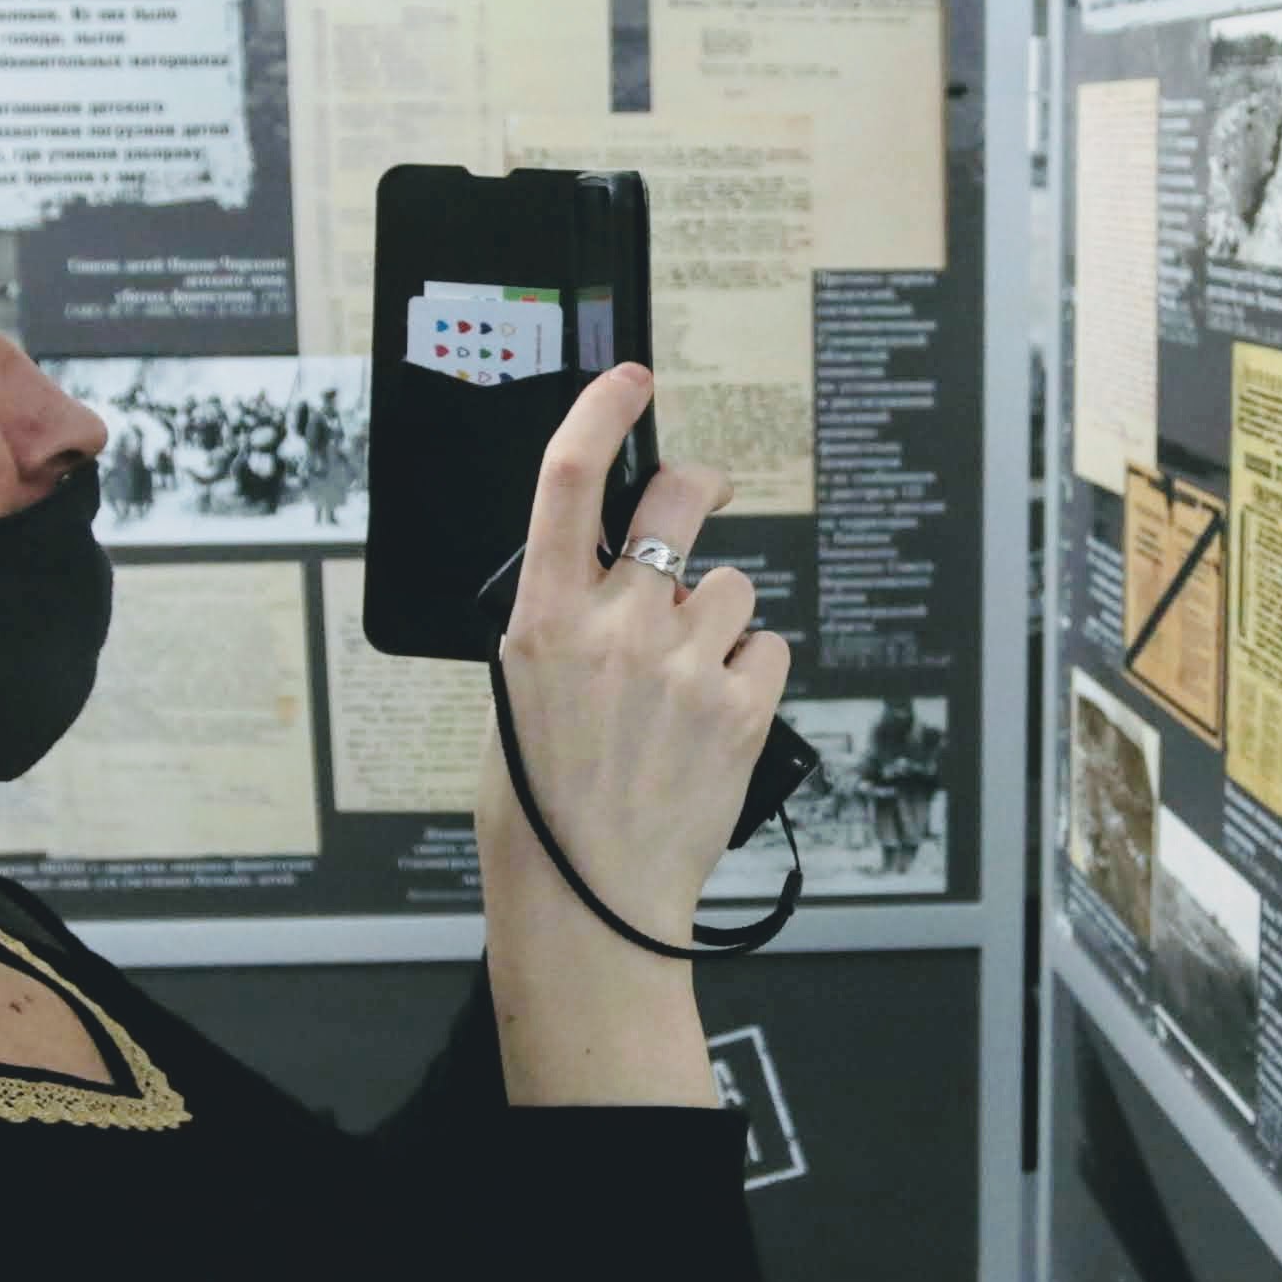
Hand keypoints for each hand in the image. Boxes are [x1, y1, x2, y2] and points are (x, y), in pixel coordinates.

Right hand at [480, 366, 787, 1104]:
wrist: (589, 900)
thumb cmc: (540, 807)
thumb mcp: (517, 695)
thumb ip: (562, 622)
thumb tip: (606, 576)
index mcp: (541, 618)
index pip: (569, 479)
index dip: (603, 410)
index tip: (631, 380)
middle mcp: (614, 625)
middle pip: (677, 505)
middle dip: (698, 488)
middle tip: (705, 495)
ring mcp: (682, 663)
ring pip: (732, 589)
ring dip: (718, 620)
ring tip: (685, 686)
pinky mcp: (738, 705)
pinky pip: (764, 650)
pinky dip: (748, 674)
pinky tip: (715, 717)